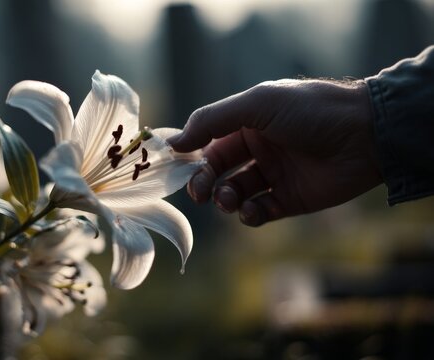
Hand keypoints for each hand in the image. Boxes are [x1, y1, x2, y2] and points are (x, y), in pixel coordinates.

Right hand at [167, 79, 382, 226]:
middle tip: (200, 192)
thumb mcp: (256, 104)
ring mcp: (274, 175)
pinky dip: (249, 214)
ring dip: (225, 198)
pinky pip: (259, 211)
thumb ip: (212, 121)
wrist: (365, 135)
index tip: (175, 167)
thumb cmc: (310, 110)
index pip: (208, 141)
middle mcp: (259, 148)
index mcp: (248, 122)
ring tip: (229, 199)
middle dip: (204, 182)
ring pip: (235, 192)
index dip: (190, 154)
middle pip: (217, 170)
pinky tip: (251, 210)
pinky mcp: (290, 199)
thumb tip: (172, 142)